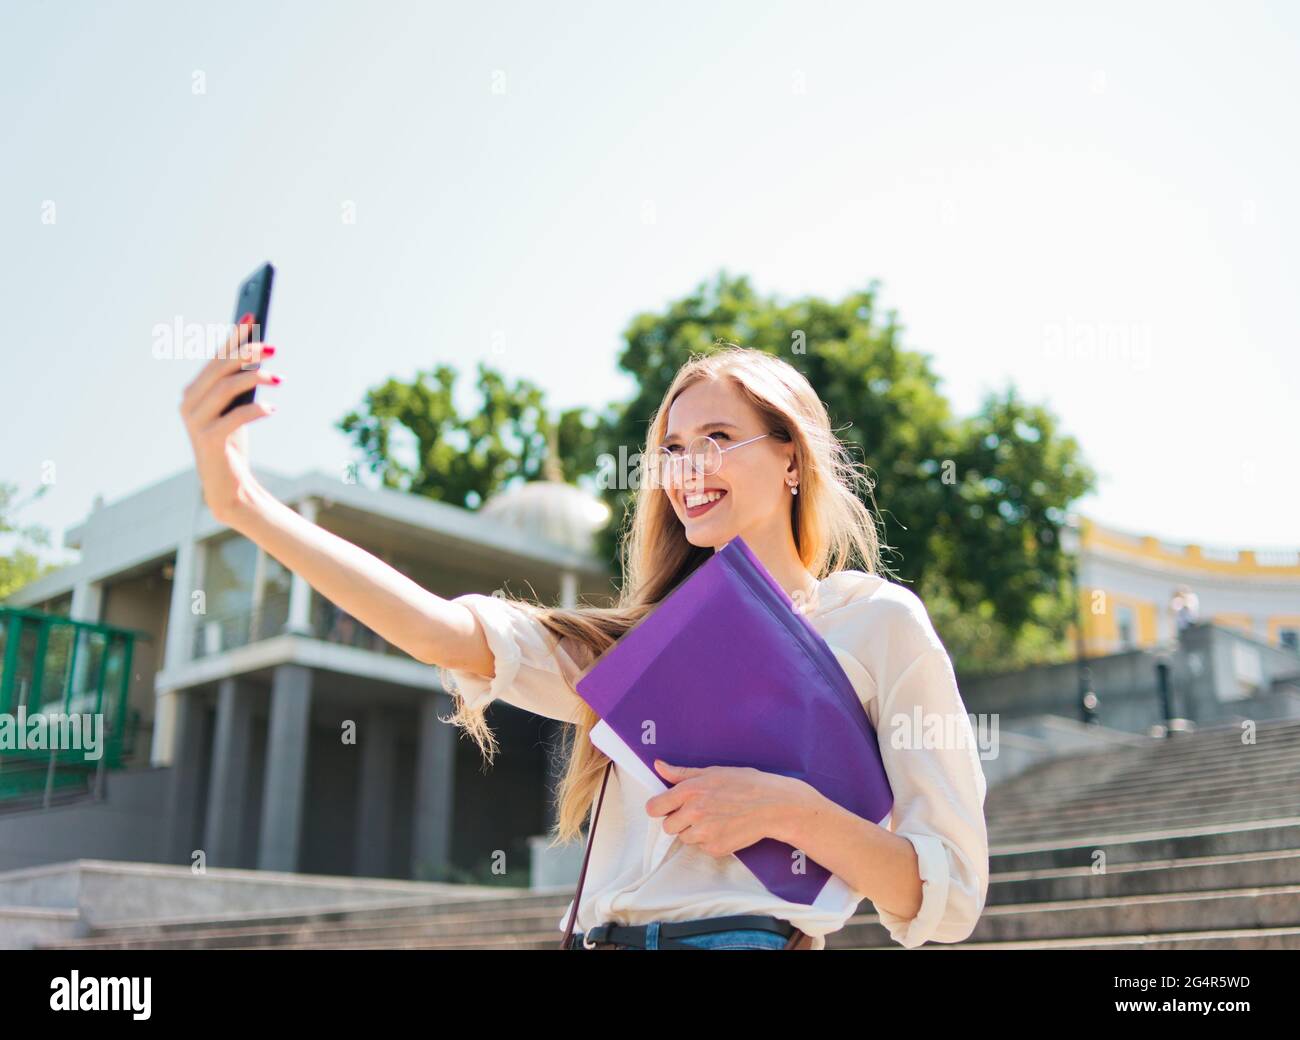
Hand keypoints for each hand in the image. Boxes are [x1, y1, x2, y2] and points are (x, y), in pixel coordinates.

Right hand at [179, 315, 280, 522]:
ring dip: (254, 379)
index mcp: (193, 392)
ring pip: (225, 388)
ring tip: (277, 378)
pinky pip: (235, 416)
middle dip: (246, 353)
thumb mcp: (235, 409)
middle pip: (219, 369)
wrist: (227, 486)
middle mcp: (188, 403)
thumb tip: (257, 354)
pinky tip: (272, 410)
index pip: (215, 357)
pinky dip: (256, 410)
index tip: (252, 315)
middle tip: (272, 348)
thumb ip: (238, 384)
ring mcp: (195, 422)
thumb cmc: (232, 443)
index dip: (233, 336)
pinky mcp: (208, 439)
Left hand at [645, 760, 809, 857]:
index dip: (660, 807)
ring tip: (715, 819)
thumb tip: (658, 766)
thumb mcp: (713, 772)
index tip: (667, 807)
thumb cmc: (747, 784)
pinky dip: (709, 841)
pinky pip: (701, 848)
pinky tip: (724, 828)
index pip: (654, 807)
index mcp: (690, 791)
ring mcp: (704, 833)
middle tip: (697, 812)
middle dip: (678, 821)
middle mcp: (694, 813)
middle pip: (667, 826)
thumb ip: (682, 773)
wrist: (774, 806)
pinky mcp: (715, 849)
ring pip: (684, 838)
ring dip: (694, 832)